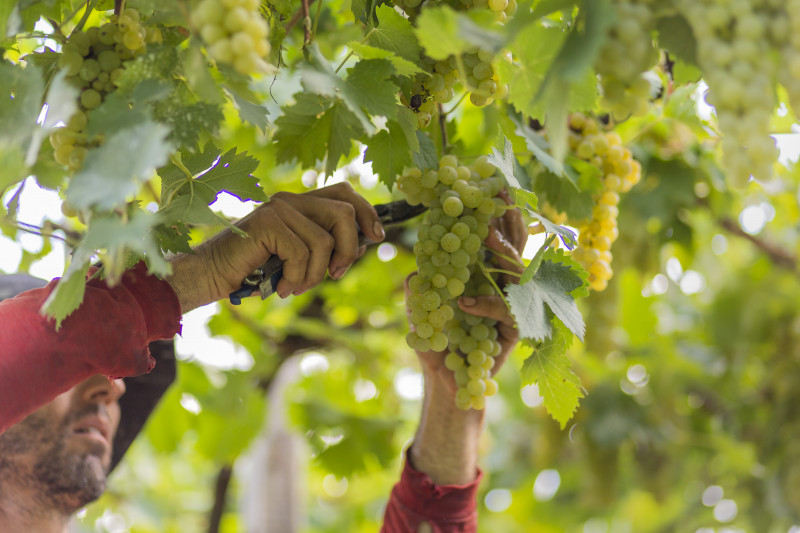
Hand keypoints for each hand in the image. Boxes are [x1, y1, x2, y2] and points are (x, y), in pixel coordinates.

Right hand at [168, 182, 384, 311]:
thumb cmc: (255, 271)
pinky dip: (296, 277)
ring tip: (297, 286)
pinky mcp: (267, 222)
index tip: (377, 237)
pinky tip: (280, 286)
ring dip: (316, 273)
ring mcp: (278, 208)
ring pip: (325, 240)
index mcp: (301, 204)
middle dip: (349, 250)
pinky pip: (302, 253)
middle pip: (344, 213)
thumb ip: (327, 248)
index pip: (345, 193)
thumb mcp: (300, 259)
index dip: (367, 213)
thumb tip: (364, 245)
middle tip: (335, 274)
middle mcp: (291, 200)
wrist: (212, 275)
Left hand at [407, 198, 525, 485]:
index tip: (491, 188)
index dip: (494, 215)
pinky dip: (485, 305)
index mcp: (482, 276)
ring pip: (518, 275)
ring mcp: (511, 307)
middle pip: (514, 249)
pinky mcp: (513, 331)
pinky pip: (506, 313)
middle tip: (500, 201)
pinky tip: (464, 304)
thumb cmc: (436, 343)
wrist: (445, 382)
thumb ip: (419, 290)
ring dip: (504, 254)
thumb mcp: (421, 311)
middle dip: (509, 223)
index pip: (493, 240)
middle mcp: (501, 286)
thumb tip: (414, 272)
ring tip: (487, 238)